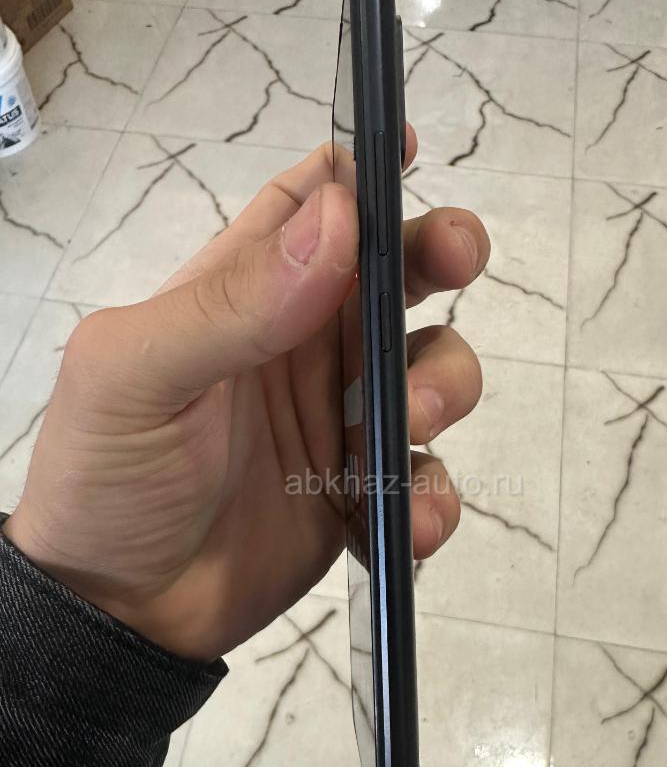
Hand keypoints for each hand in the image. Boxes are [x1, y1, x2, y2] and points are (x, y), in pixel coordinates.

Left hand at [3, 132, 487, 659]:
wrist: (122, 612)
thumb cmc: (107, 478)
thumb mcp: (136, 376)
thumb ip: (233, 302)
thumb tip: (340, 217)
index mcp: (244, 295)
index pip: (311, 207)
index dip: (363, 172)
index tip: (411, 154)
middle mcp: (304, 345)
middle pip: (397, 276)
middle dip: (439, 256)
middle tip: (458, 259)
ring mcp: (341, 419)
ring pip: (432, 372)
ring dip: (442, 387)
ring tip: (404, 424)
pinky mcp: (364, 492)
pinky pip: (425, 477)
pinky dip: (433, 495)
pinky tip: (406, 521)